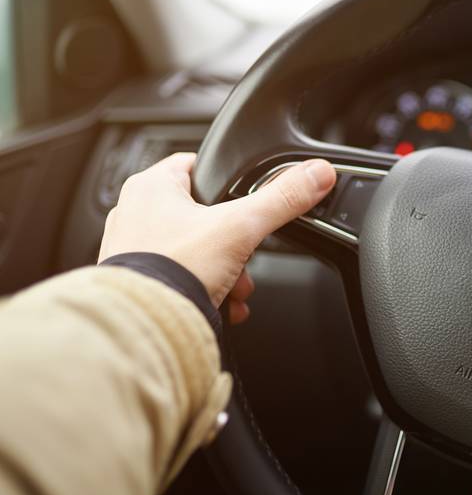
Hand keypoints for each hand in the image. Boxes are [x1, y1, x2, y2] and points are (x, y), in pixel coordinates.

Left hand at [98, 153, 335, 322]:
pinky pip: (182, 277)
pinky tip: (220, 304)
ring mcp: (133, 249)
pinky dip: (205, 289)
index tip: (248, 198)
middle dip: (234, 242)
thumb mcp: (241, 228)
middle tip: (246, 255)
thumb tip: (316, 174)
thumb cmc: (173, 271)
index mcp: (151, 186)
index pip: (198, 165)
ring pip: (196, 250)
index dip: (229, 180)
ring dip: (224, 270)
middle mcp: (134, 213)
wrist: (147, 329)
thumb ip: (282, 198)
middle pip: (204, 214)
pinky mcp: (138, 281)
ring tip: (234, 287)